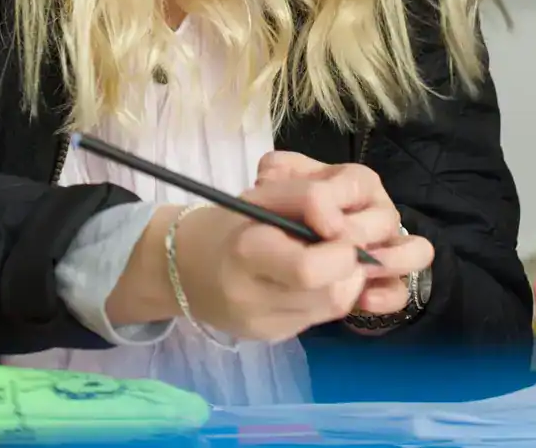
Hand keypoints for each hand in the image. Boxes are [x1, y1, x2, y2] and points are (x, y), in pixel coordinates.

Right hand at [109, 155, 430, 343]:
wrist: (185, 267)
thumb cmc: (231, 223)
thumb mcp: (262, 197)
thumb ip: (309, 202)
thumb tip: (348, 230)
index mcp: (246, 253)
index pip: (310, 268)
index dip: (340, 247)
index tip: (338, 226)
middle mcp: (253, 298)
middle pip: (333, 292)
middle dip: (351, 264)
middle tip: (344, 244)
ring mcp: (264, 325)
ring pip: (335, 307)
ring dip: (347, 279)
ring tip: (331, 258)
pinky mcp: (272, 338)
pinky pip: (320, 317)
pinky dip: (329, 294)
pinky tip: (315, 279)